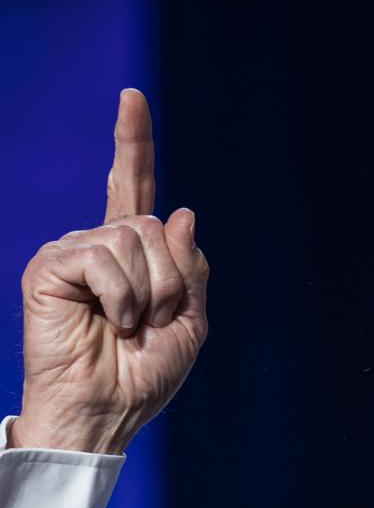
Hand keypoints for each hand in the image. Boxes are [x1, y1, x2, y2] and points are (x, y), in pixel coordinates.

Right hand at [12, 89, 208, 453]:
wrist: (110, 409)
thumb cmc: (145, 372)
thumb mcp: (190, 318)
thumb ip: (189, 266)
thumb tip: (179, 210)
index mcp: (133, 255)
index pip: (132, 188)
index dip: (133, 144)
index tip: (132, 98)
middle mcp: (100, 244)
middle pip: (152, 225)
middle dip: (168, 279)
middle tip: (151, 320)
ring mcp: (73, 252)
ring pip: (132, 238)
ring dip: (147, 290)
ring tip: (129, 323)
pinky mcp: (49, 266)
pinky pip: (103, 256)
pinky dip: (120, 294)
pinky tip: (108, 320)